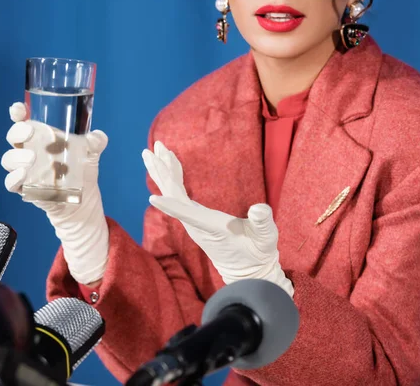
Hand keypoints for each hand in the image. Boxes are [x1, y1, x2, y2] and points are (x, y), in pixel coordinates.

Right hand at [1, 102, 109, 284]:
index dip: (17, 113)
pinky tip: (25, 174)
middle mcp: (29, 150)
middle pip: (13, 136)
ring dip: (17, 157)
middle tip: (30, 133)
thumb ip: (96, 142)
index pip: (23, 121)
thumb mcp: (91, 153)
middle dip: (17, 132)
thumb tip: (98, 136)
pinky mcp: (24, 188)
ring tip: (32, 159)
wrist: (83, 197)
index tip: (19, 109)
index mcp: (41, 137)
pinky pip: (11, 182)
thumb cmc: (82, 170)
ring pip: (9, 160)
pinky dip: (14, 178)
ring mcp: (24, 169)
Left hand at [142, 141, 293, 296]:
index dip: (171, 206)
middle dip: (163, 172)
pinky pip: (178, 196)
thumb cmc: (258, 253)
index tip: (152, 198)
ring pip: (172, 194)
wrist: (248, 270)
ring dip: (164, 172)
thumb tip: (259, 209)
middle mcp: (196, 224)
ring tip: (154, 150)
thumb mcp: (266, 238)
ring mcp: (193, 221)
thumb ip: (262, 223)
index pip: (188, 215)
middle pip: (173, 196)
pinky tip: (170, 166)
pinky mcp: (195, 218)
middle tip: (153, 149)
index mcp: (211, 227)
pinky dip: (173, 178)